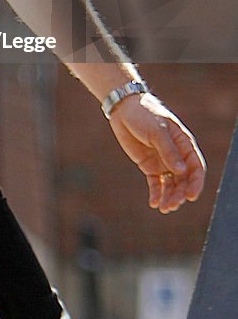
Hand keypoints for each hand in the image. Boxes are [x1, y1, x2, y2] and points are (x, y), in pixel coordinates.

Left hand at [108, 92, 205, 212]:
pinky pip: (156, 183)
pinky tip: (154, 203)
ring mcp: (162, 161)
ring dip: (170, 197)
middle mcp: (176, 155)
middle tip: (173, 205)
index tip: (191, 196)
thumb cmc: (144, 114)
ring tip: (165, 208)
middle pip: (184, 180)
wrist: (123, 109)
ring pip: (171, 184)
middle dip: (180, 194)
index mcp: (183, 144)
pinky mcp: (149, 166)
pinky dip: (157, 194)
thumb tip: (182, 170)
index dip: (196, 182)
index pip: (196, 167)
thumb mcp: (157, 130)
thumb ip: (168, 150)